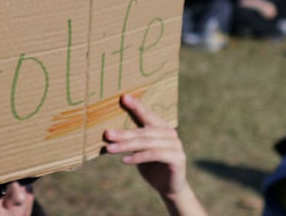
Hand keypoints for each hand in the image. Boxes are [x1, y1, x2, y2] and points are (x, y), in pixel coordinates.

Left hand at [104, 94, 206, 215]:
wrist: (168, 187)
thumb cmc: (150, 166)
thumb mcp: (138, 150)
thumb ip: (131, 139)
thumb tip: (108, 132)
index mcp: (161, 127)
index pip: (147, 114)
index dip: (136, 106)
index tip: (123, 98)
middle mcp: (170, 133)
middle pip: (144, 131)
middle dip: (124, 133)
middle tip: (107, 134)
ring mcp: (176, 145)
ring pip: (147, 142)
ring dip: (126, 145)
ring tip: (110, 149)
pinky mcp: (178, 158)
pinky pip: (154, 154)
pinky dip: (138, 157)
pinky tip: (125, 160)